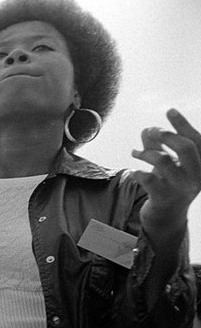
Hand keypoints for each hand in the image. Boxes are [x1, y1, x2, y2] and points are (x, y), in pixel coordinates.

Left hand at [131, 109, 200, 233]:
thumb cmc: (168, 184)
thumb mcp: (169, 163)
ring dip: (145, 152)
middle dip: (165, 135)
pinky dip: (137, 172)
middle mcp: (197, 176)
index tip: (169, 110)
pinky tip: (133, 172)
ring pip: (163, 161)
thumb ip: (159, 146)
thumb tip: (146, 130)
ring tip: (134, 153)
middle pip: (185, 147)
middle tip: (149, 131)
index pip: (197, 139)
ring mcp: (182, 188)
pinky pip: (149, 179)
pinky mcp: (165, 198)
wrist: (166, 216)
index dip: (182, 124)